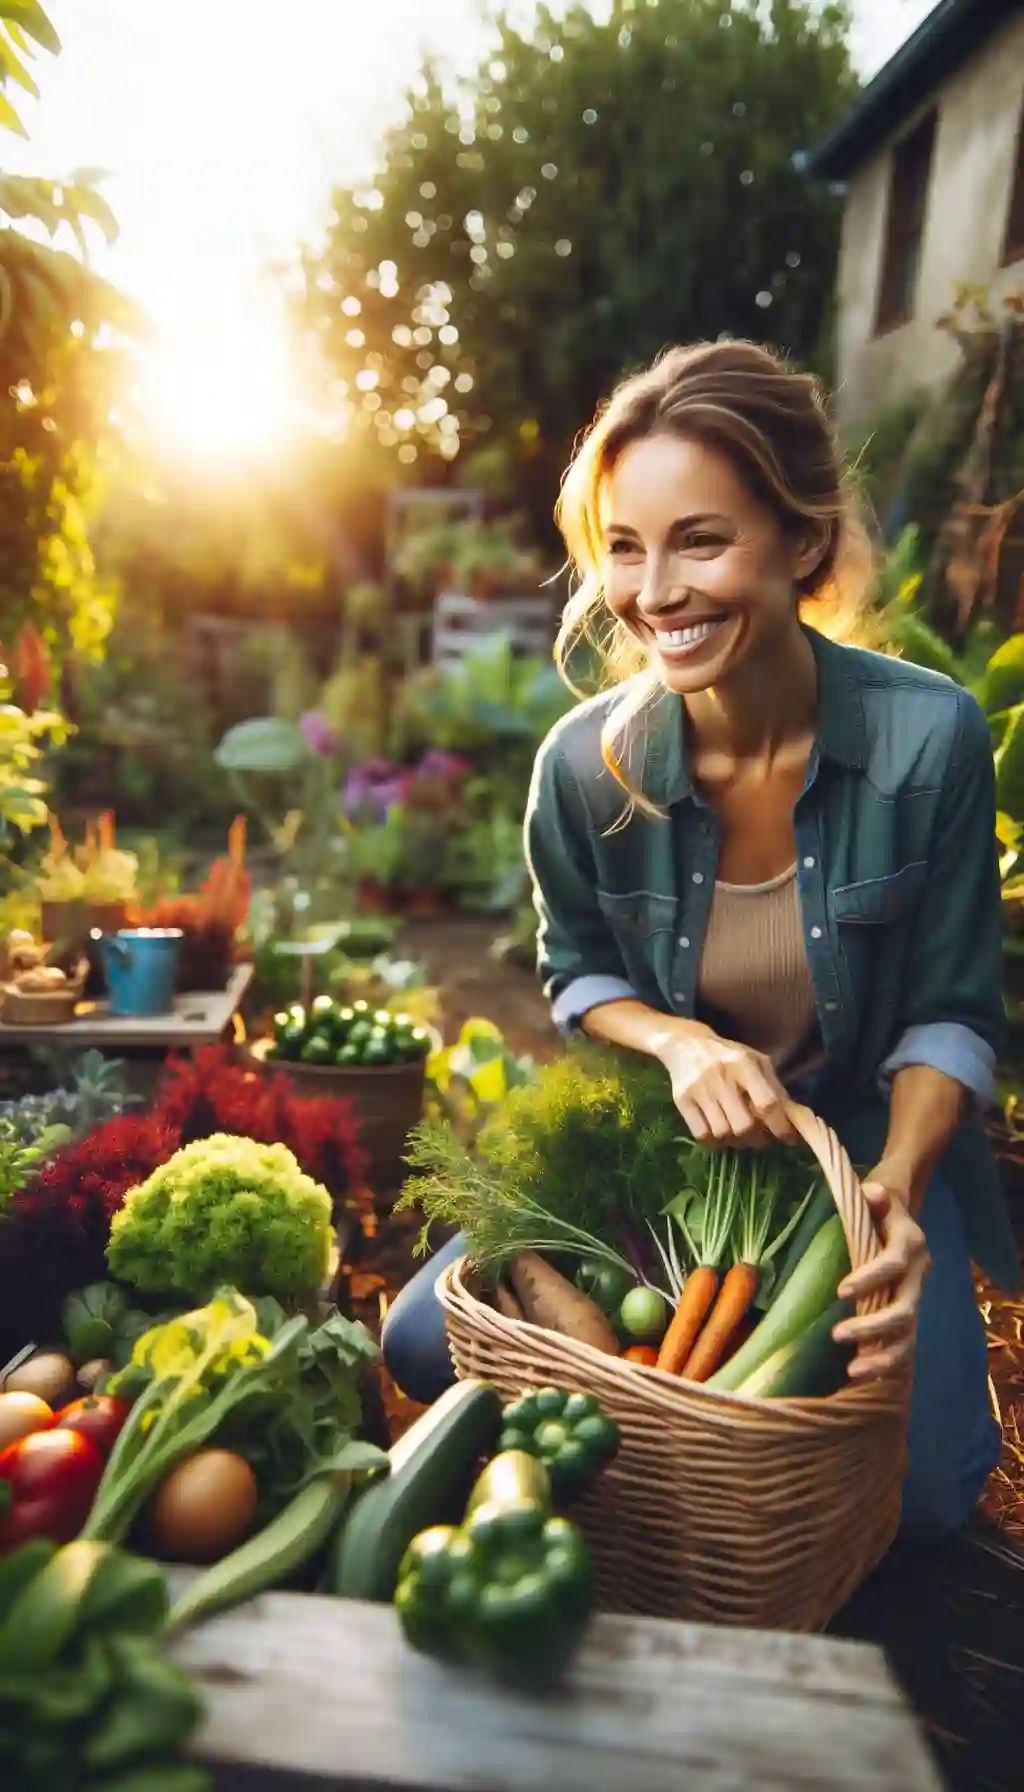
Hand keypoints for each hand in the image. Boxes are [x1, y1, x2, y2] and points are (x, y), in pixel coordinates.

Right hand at [656, 1021, 795, 1148]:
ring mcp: (699, 1089)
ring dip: (736, 1141)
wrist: (685, 1044)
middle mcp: (721, 1076)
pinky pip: (702, 1135)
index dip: (780, 1126)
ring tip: (740, 1135)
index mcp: (744, 1064)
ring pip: (723, 1134)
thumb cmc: (728, 1055)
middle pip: (744, 1125)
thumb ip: (774, 1086)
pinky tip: (721, 1134)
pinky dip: (715, 1142)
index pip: (767, 1103)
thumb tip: (793, 1118)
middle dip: (757, 1139)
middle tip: (760, 1138)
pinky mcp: (681, 1100)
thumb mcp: (756, 1061)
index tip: (788, 1138)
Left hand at [832, 1175, 929, 1382]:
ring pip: (907, 1334)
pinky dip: (886, 1363)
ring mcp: (915, 1296)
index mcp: (911, 1244)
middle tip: (838, 1335)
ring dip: (883, 1356)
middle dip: (873, 1327)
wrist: (900, 1213)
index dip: (870, 1278)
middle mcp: (919, 1274)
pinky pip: (902, 1344)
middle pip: (904, 1309)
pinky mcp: (907, 1312)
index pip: (893, 1264)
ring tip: (853, 1371)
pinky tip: (864, 1377)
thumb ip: (874, 1196)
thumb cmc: (879, 1204)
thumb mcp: (876, 1192)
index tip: (841, 1291)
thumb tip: (872, 1192)